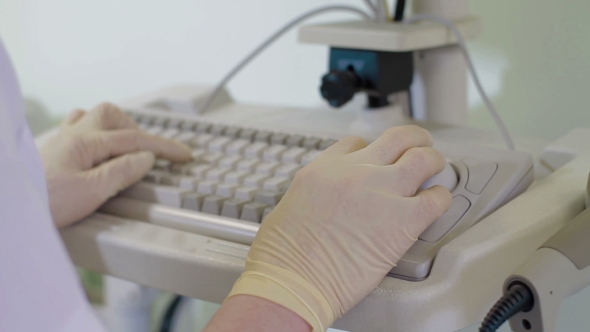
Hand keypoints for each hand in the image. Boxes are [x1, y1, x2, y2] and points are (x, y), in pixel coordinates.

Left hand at [39, 103, 190, 227]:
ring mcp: (59, 140)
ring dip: (114, 128)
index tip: (184, 154)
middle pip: (111, 115)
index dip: (163, 147)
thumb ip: (122, 171)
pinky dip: (95, 134)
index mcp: (84, 142)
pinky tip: (96, 150)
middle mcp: (71, 134)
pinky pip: (76, 128)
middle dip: (135, 129)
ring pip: (91, 118)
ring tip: (125, 147)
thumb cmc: (44, 204)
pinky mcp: (52, 151)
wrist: (10, 211)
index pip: (134, 139)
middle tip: (149, 151)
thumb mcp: (91, 191)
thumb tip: (146, 158)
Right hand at [224, 126, 451, 330]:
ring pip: (424, 158)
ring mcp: (381, 192)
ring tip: (435, 173)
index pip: (357, 144)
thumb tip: (328, 199)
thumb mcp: (290, 205)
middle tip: (420, 150)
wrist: (292, 280)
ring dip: (432, 163)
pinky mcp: (403, 220)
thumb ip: (317, 193)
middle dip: (414, 141)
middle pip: (398, 139)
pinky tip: (435, 205)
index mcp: (325, 168)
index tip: (376, 162)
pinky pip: (436, 198)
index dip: (371, 151)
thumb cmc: (282, 255)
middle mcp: (355, 172)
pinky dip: (440, 198)